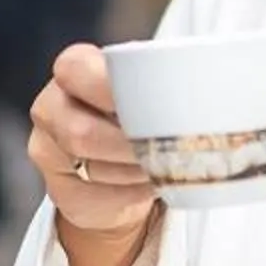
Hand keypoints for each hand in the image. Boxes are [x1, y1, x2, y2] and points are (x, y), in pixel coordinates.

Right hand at [26, 42, 157, 238]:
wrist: (118, 163)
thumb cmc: (141, 113)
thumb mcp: (146, 87)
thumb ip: (163, 80)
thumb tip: (217, 85)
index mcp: (72, 69)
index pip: (76, 70)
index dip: (112, 90)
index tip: (152, 105)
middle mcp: (50, 107)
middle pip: (83, 132)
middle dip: (131, 145)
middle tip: (170, 148)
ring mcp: (48, 150)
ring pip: (91, 169)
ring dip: (137, 172)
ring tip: (167, 166)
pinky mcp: (59, 190)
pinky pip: (95, 196)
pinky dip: (132, 194)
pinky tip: (152, 185)